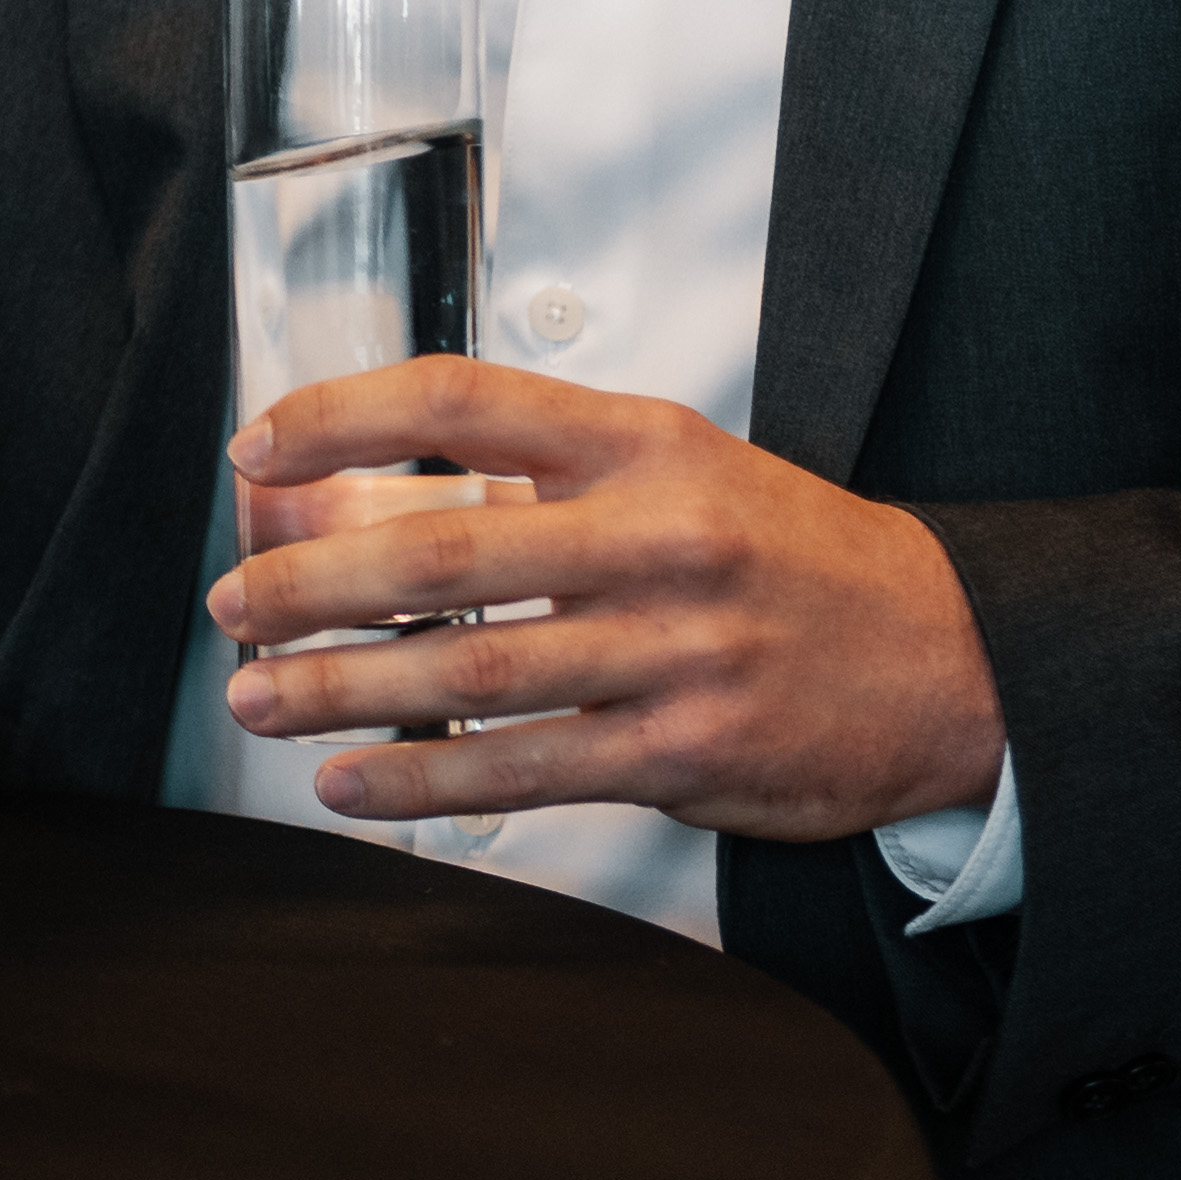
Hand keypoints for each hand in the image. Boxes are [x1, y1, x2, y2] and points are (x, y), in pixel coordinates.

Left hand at [205, 359, 999, 843]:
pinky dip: (420, 780)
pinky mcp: (686, 751)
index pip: (460, 399)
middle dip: (310, 582)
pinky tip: (348, 780)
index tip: (258, 446)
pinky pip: (525, 770)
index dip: (341, 417)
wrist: (949, 656)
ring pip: (469, 674)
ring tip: (256, 696)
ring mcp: (675, 648)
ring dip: (340, 687)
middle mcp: (656, 534)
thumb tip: (341, 499)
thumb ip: (520, 485)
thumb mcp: (669, 475)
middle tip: (232, 604)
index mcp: (643, 441)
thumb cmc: (781, 556)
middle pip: (442, 551)